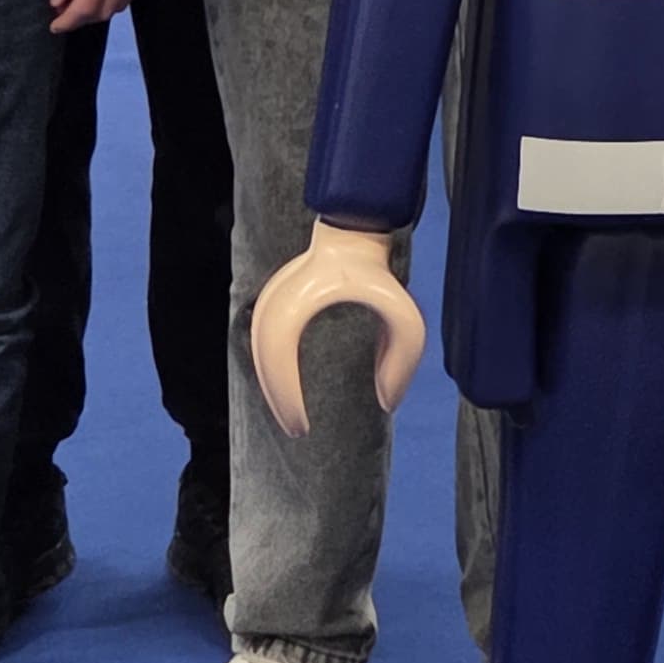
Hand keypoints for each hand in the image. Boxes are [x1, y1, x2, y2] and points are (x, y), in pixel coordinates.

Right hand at [249, 223, 430, 438]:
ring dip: (270, 385)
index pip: (278, 356)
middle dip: (276, 399)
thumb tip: (386, 402)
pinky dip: (269, 369)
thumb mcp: (405, 317)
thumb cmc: (380, 276)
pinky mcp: (273, 298)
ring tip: (290, 416)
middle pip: (262, 358)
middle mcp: (277, 298)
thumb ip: (404, 358)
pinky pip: (261, 341)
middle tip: (296, 431)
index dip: (284, 396)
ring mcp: (271, 295)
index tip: (302, 424)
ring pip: (258, 350)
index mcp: (300, 300)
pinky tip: (285, 390)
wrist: (355, 232)